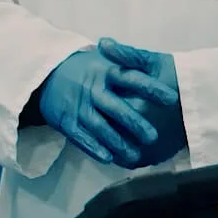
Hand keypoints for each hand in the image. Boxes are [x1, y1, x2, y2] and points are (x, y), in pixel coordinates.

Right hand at [38, 49, 179, 166]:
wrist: (46, 74)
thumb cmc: (85, 68)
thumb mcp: (104, 59)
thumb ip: (127, 61)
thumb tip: (155, 62)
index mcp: (106, 71)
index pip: (132, 78)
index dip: (151, 88)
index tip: (171, 98)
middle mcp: (93, 89)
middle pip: (116, 107)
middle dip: (134, 122)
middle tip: (153, 137)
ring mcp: (78, 106)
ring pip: (100, 126)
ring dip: (117, 142)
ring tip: (135, 154)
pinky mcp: (66, 121)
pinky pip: (81, 136)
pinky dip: (94, 147)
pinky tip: (108, 158)